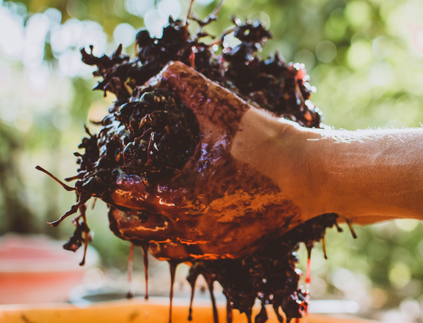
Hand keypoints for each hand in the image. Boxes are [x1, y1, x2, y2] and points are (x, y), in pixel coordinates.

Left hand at [104, 62, 303, 260]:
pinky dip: (177, 239)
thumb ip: (184, 85)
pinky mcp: (230, 250)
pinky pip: (189, 254)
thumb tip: (160, 73)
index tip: (118, 165)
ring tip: (150, 208)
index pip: (121, 194)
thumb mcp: (221, 107)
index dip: (113, 176)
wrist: (309, 175)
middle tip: (126, 189)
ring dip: (147, 228)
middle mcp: (188, 229)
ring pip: (159, 247)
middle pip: (131, 228)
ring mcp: (210, 245)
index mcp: (177, 197)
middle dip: (121, 208)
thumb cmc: (264, 143)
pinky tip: (183, 221)